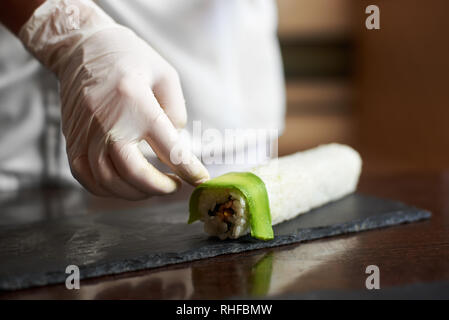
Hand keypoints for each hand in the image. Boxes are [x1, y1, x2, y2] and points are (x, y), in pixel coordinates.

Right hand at [19, 0, 208, 199]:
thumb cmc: (129, 58)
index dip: (189, 169)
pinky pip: (86, 177)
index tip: (201, 179)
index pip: (169, 148)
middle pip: (134, 172)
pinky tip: (124, 185)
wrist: (81, 48)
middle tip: (174, 186)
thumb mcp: (165, 75)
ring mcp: (86, 134)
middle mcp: (108, 122)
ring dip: (135, 193)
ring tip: (152, 186)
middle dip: (159, 188)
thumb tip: (176, 146)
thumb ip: (176, 113)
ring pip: (108, 181)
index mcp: (136, 102)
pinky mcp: (72, 141)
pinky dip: (107, 190)